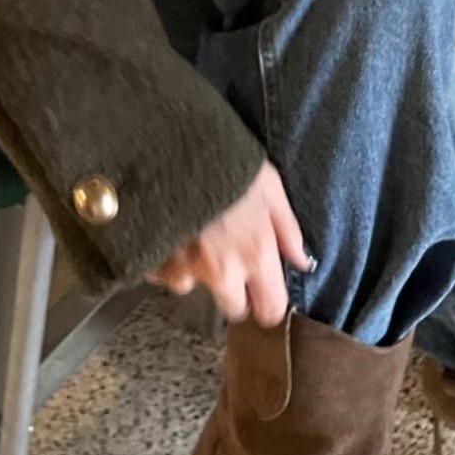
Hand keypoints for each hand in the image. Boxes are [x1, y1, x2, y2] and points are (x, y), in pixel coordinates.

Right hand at [147, 162, 311, 326]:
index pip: (269, 310)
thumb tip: (302, 260)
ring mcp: (183, 267)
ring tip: (192, 234)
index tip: (263, 291)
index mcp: (256, 253)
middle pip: (232, 308)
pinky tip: (169, 230)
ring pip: (191, 286)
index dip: (267, 302)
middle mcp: (221, 269)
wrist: (169, 144)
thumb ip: (287, 229)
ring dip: (193, 269)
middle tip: (227, 260)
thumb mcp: (268, 184)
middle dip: (232, 290)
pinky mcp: (152, 260)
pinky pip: (159, 272)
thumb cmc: (223, 159)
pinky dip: (163, 257)